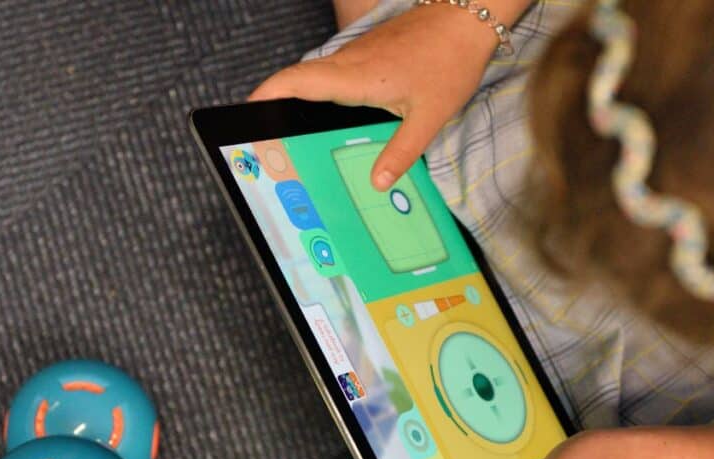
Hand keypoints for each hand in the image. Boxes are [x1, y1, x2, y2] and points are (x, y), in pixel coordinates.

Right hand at [249, 6, 499, 190]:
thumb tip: (378, 184)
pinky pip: (336, 73)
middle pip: (299, 80)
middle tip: (264, 135)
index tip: (247, 109)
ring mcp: (358, 55)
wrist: (466, 19)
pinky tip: (331, 116)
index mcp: (357, 77)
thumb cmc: (449, 63)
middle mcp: (350, 62)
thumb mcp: (429, 117)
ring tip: (290, 134)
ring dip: (299, 98)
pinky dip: (324, 93)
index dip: (268, 93)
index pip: (298, 81)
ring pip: (317, 77)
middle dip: (275, 103)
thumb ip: (401, 152)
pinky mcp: (369, 53)